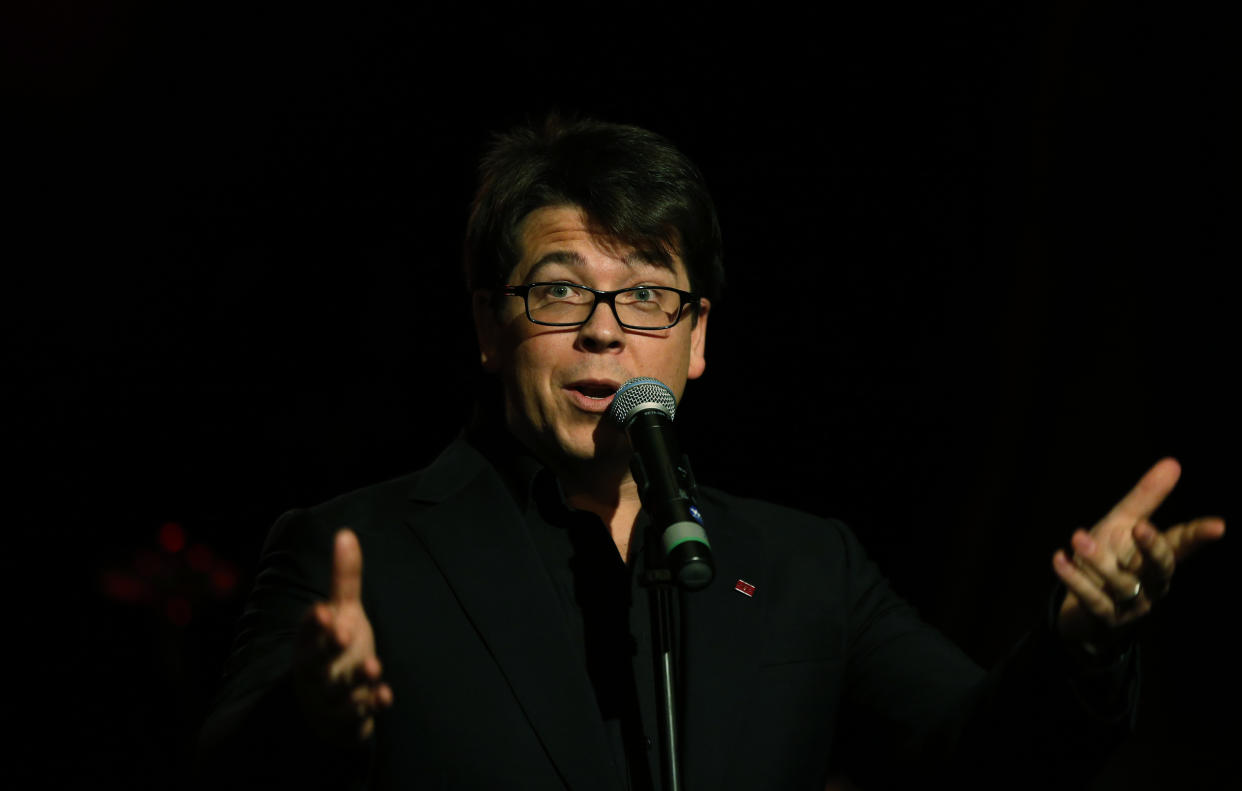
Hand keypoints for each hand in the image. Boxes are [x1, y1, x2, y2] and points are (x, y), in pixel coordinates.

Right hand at [293, 528, 393, 742]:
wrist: (330, 704)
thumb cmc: (337, 648)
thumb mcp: (343, 612)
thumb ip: (344, 578)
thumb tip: (346, 533)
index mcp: (311, 643)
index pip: (307, 632)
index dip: (314, 623)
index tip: (324, 610)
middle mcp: (316, 671)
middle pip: (315, 663)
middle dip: (328, 650)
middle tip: (344, 634)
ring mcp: (330, 697)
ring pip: (339, 692)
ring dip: (356, 680)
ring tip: (374, 666)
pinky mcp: (347, 719)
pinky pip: (357, 717)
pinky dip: (370, 707)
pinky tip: (385, 697)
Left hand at [1053, 458, 1224, 651]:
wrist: (1083, 609)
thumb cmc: (1110, 558)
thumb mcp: (1123, 525)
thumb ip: (1146, 498)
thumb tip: (1173, 462)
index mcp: (1158, 558)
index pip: (1182, 545)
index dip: (1198, 535)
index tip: (1218, 526)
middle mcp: (1151, 583)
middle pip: (1160, 568)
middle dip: (1152, 548)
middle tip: (1139, 526)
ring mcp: (1131, 604)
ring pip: (1122, 584)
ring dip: (1099, 560)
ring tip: (1077, 537)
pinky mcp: (1106, 618)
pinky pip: (1094, 600)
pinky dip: (1076, 580)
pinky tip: (1059, 559)